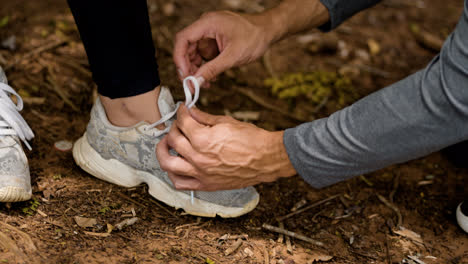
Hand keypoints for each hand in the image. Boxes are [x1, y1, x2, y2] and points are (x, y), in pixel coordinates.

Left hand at [156, 105, 296, 190]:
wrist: (266, 159)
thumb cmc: (251, 140)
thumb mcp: (226, 122)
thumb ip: (204, 117)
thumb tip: (190, 111)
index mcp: (203, 139)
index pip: (182, 122)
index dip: (181, 112)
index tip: (183, 110)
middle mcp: (198, 158)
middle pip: (172, 140)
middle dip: (174, 127)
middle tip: (180, 125)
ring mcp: (200, 173)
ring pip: (167, 163)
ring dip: (163, 151)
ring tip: (167, 145)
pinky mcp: (205, 185)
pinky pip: (180, 183)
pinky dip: (173, 174)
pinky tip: (176, 165)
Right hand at [173, 11, 275, 85]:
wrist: (269, 31)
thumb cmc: (255, 38)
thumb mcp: (233, 57)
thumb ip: (212, 69)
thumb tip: (196, 82)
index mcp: (208, 23)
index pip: (183, 39)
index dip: (180, 59)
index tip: (185, 75)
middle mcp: (206, 25)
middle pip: (186, 47)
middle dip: (188, 67)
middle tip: (193, 84)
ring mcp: (209, 31)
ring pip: (194, 52)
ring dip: (197, 68)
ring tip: (206, 83)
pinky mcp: (214, 38)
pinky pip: (204, 53)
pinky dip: (206, 65)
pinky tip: (212, 76)